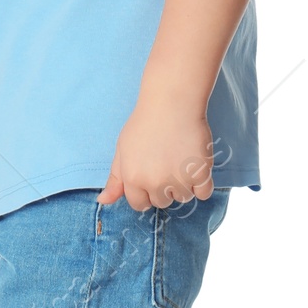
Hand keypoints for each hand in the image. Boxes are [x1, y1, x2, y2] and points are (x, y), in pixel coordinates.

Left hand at [99, 93, 213, 210]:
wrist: (171, 103)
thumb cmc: (145, 124)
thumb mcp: (122, 150)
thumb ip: (115, 178)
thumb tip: (103, 201)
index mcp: (133, 179)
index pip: (140, 204)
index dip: (146, 192)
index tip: (152, 176)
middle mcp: (155, 183)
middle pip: (163, 201)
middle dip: (165, 187)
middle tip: (168, 162)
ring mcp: (179, 179)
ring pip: (184, 197)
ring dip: (185, 185)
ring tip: (181, 160)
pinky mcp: (200, 173)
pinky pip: (204, 194)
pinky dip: (202, 184)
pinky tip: (196, 166)